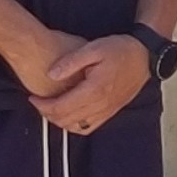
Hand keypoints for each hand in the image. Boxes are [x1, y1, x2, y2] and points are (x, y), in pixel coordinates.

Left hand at [30, 33, 150, 135]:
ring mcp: (106, 111)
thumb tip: (51, 74)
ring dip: (59, 121)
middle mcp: (100, 105)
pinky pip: (88, 128)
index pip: (61, 107)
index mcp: (94, 90)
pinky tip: (68, 115)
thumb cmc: (121, 50)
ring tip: (50, 108)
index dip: (42, 105)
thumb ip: (71, 61)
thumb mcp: (93, 48)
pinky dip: (74, 126)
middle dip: (47, 114)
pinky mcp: (110, 112)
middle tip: (37, 103)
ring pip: (76, 128)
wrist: (144, 57)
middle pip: (65, 120)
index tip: (33, 97)